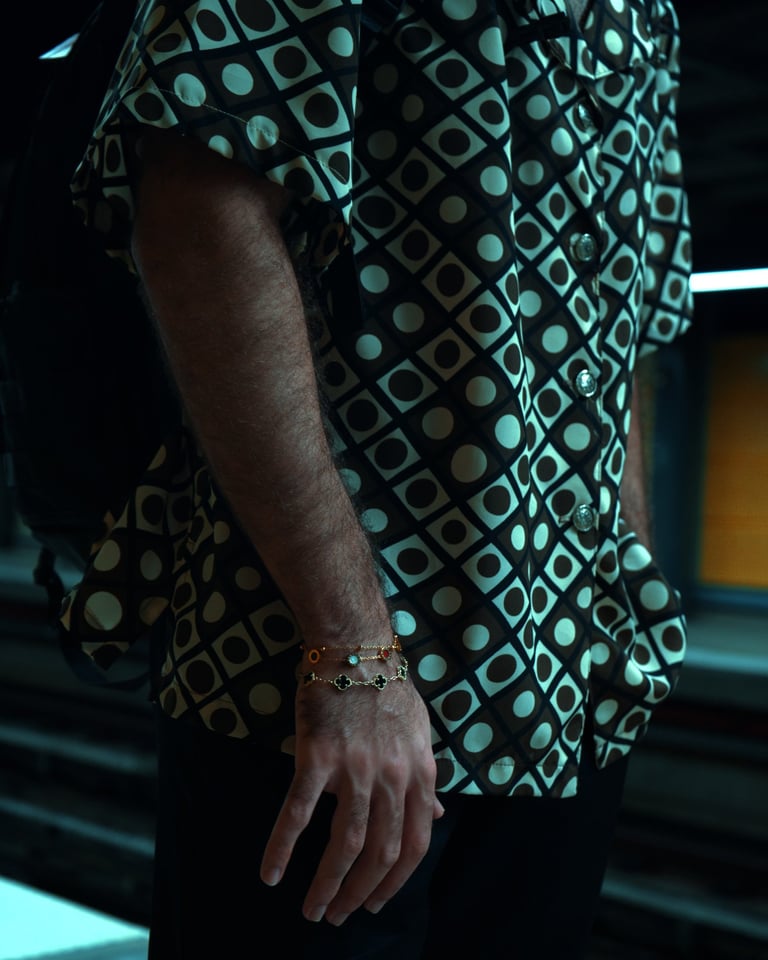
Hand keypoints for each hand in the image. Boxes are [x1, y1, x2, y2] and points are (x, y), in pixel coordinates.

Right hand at [259, 665, 443, 924]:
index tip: (376, 903)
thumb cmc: (387, 688)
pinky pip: (298, 812)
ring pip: (344, 843)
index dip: (396, 881)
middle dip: (359, 893)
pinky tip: (270, 874)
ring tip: (312, 910)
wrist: (354, 648)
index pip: (415, 843)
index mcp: (419, 772)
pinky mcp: (317, 756)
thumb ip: (425, 777)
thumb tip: (436, 815)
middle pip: (379, 852)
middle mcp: (391, 776)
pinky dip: (282, 847)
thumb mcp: (420, 732)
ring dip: (327, 884)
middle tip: (338, 916)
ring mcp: (355, 768)